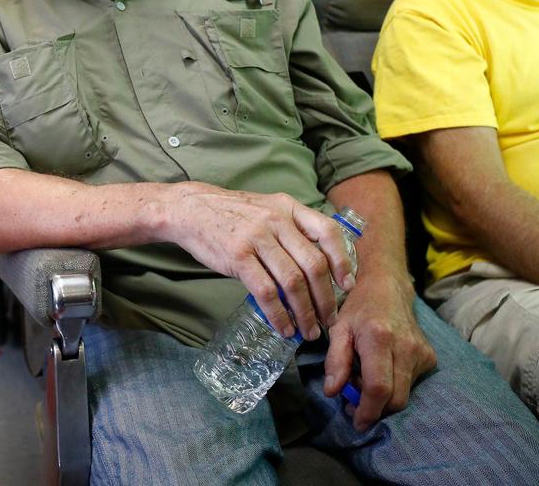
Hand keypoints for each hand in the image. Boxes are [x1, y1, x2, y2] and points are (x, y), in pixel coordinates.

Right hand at [164, 182, 355, 340]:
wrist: (191, 209)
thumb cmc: (233, 214)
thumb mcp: (268, 208)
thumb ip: (291, 228)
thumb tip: (317, 264)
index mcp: (289, 207)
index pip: (327, 232)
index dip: (342, 261)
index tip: (347, 286)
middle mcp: (277, 221)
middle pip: (314, 263)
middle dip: (326, 298)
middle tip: (329, 319)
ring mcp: (257, 238)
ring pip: (293, 281)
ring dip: (305, 312)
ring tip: (309, 330)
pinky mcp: (238, 257)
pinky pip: (266, 292)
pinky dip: (279, 314)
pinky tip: (284, 327)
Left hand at [323, 273, 435, 430]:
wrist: (388, 287)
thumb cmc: (359, 307)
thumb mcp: (338, 328)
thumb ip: (335, 361)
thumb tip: (333, 392)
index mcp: (379, 338)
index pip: (378, 388)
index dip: (367, 411)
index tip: (356, 421)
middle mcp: (406, 347)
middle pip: (396, 399)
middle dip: (375, 410)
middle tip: (355, 404)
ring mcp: (421, 352)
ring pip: (405, 395)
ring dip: (384, 398)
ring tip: (365, 379)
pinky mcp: (430, 357)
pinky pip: (412, 384)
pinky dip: (395, 386)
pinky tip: (382, 370)